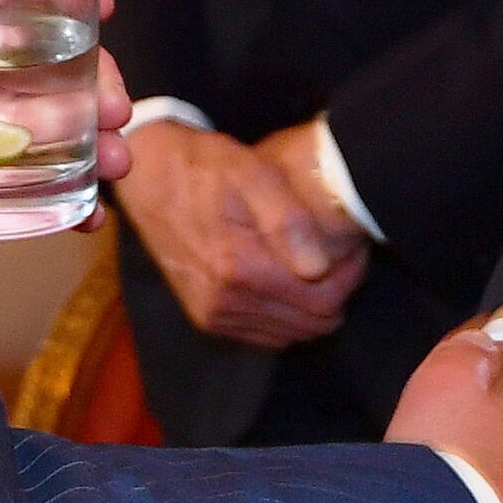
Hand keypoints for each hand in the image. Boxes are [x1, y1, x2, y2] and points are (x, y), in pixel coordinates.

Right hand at [113, 121, 366, 347]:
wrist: (148, 177)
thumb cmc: (204, 167)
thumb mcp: (251, 172)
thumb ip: (287, 219)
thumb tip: (317, 266)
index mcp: (239, 269)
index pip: (324, 299)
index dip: (350, 275)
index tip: (354, 247)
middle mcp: (225, 304)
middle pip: (312, 323)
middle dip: (337, 291)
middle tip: (342, 255)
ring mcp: (215, 316)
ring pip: (292, 333)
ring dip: (313, 305)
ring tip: (318, 264)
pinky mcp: (208, 320)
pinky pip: (267, 335)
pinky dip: (288, 315)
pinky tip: (290, 280)